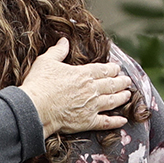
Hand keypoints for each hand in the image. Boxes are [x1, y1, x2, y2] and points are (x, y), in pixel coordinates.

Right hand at [16, 38, 133, 139]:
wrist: (35, 108)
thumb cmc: (39, 84)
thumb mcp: (46, 61)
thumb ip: (58, 51)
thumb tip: (64, 40)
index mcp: (83, 74)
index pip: (103, 69)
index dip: (112, 69)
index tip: (117, 68)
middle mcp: (91, 89)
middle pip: (111, 84)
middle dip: (121, 82)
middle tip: (127, 81)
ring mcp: (91, 106)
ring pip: (112, 101)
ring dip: (122, 98)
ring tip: (128, 95)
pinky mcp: (87, 122)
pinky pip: (106, 122)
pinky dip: (116, 122)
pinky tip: (123, 121)